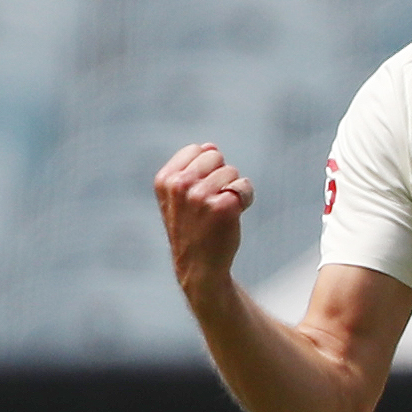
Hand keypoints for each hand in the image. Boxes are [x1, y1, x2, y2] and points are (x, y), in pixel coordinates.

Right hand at [154, 143, 255, 305]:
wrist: (199, 266)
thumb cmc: (192, 228)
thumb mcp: (180, 197)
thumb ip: (191, 168)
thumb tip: (210, 145)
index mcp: (165, 180)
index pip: (198, 149)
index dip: (206, 168)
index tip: (198, 191)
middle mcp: (180, 186)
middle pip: (216, 156)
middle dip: (219, 176)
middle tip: (210, 203)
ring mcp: (201, 196)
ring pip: (232, 171)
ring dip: (232, 189)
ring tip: (219, 212)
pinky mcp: (223, 207)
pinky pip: (244, 186)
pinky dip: (246, 199)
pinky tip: (234, 216)